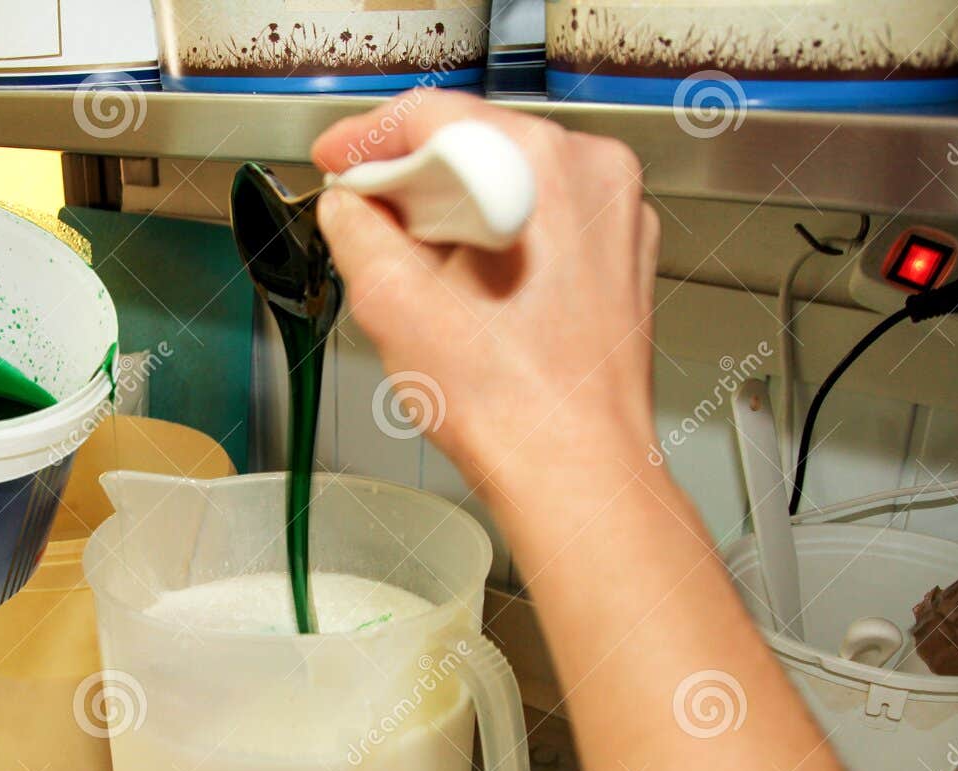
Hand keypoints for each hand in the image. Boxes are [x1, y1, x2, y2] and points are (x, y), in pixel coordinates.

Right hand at [312, 91, 660, 495]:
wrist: (574, 470)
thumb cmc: (509, 404)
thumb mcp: (393, 302)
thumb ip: (355, 229)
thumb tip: (348, 207)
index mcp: (537, 165)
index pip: (432, 114)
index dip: (366, 138)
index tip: (335, 161)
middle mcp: (591, 174)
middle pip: (476, 145)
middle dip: (414, 182)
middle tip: (370, 227)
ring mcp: (615, 216)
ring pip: (512, 183)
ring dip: (458, 215)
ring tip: (429, 280)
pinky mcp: (621, 256)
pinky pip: (547, 222)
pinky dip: (504, 243)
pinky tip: (477, 300)